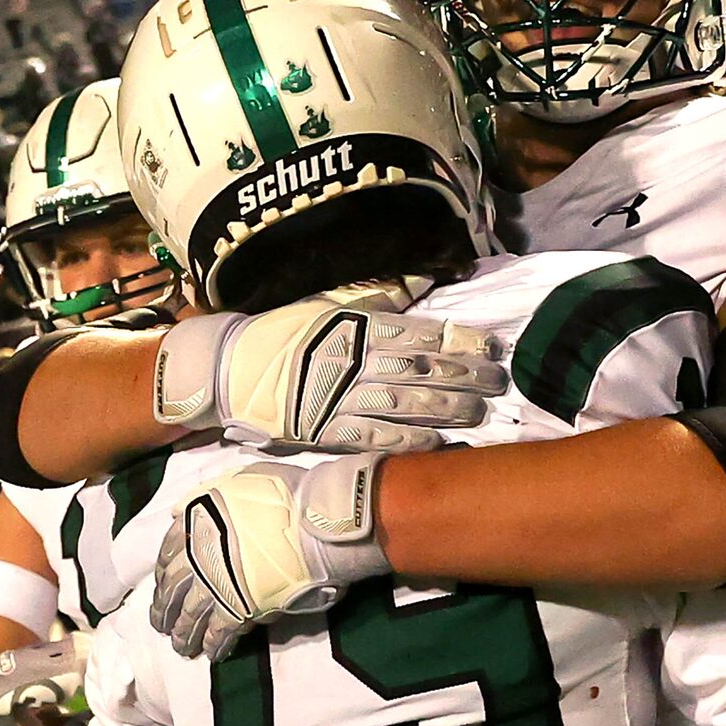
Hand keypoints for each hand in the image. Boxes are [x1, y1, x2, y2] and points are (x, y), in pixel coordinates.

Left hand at [152, 454, 389, 660]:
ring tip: (182, 648)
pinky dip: (217, 645)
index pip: (168, 553)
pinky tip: (215, 655)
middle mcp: (198, 557)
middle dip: (165, 611)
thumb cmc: (285, 495)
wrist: (311, 522)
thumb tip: (194, 505)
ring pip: (190, 616)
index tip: (162, 586)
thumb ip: (215, 494)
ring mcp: (215, 585)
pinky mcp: (238, 609)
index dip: (164, 574)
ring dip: (185, 634)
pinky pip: (221, 632)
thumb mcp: (241, 479)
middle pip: (172, 590)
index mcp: (196, 523)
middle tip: (162, 626)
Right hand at [153, 298, 507, 452]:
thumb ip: (374, 296)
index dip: (458, 340)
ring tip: (479, 411)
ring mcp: (344, 398)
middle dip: (465, 375)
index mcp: (357, 326)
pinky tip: (438, 442)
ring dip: (448, 409)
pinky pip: (376, 437)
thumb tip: (418, 282)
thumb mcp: (327, 303)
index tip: (490, 345)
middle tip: (497, 381)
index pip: (420, 332)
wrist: (228, 368)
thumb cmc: (278, 331)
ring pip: (408, 404)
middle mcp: (357, 361)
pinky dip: (410, 440)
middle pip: (423, 369)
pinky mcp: (330, 431)